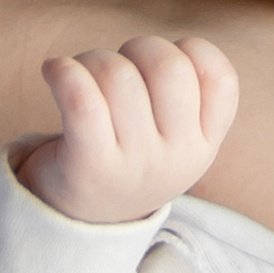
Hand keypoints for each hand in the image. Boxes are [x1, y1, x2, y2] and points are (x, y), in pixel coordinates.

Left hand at [20, 34, 238, 225]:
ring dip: (92, 59)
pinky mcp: (89, 167)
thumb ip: (184, 95)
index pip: (220, 78)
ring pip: (118, 75)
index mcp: (203, 145)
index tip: (159, 65)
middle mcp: (177, 157)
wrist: (80, 225)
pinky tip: (53, 70)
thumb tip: (171, 48)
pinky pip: (81, 100)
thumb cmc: (128, 156)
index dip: (190, 51)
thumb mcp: (173, 138)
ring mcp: (135, 165)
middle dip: (138, 48)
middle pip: (168, 66)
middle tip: (118, 68)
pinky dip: (62, 72)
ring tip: (80, 75)